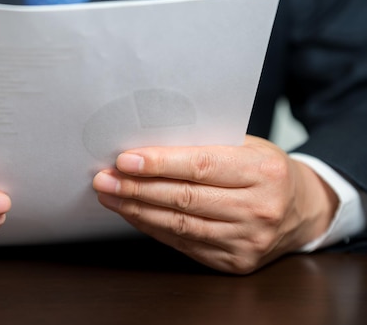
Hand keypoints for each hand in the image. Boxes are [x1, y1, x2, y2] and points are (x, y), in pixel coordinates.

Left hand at [93, 135, 337, 273]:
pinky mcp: (235, 261)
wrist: (302, 210)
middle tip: (104, 178)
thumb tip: (148, 144)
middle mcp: (258, 209)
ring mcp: (247, 240)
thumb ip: (205, 145)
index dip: (159, 164)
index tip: (124, 160)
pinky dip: (153, 227)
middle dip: (137, 188)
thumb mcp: (247, 146)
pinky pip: (184, 243)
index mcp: (262, 172)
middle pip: (184, 198)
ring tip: (109, 195)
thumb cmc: (265, 170)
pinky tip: (133, 213)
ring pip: (179, 224)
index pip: (201, 166)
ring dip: (137, 209)